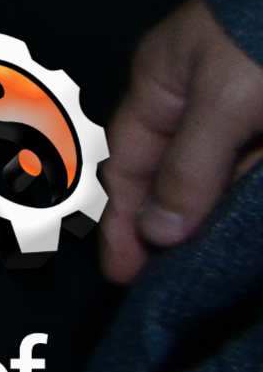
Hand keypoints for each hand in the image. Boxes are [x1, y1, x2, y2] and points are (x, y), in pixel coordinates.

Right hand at [104, 0, 262, 288]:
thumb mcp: (224, 100)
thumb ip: (190, 166)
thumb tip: (156, 232)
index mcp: (162, 86)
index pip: (128, 163)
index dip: (121, 218)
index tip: (122, 276)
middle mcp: (198, 104)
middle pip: (172, 176)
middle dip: (165, 228)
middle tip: (167, 285)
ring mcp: (244, 114)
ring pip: (221, 180)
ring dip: (213, 222)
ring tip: (207, 270)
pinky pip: (256, 173)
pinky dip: (250, 204)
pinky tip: (248, 232)